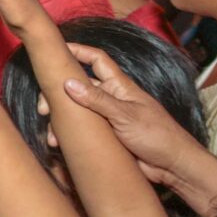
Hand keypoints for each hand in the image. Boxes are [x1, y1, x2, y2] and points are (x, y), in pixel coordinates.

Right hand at [61, 43, 196, 184]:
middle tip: (43, 109)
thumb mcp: (126, 116)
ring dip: (61, 120)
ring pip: (76, 111)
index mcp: (119, 86)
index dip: (77, 51)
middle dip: (58, 94)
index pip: (96, 60)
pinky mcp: (105, 136)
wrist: (173, 166)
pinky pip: (81, 130)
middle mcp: (111, 99)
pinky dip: (68, 135)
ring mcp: (107, 118)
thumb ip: (97, 100)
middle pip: (79, 87)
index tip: (56, 50)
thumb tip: (68, 82)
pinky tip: (60, 144)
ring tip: (52, 136)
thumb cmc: (158, 135)